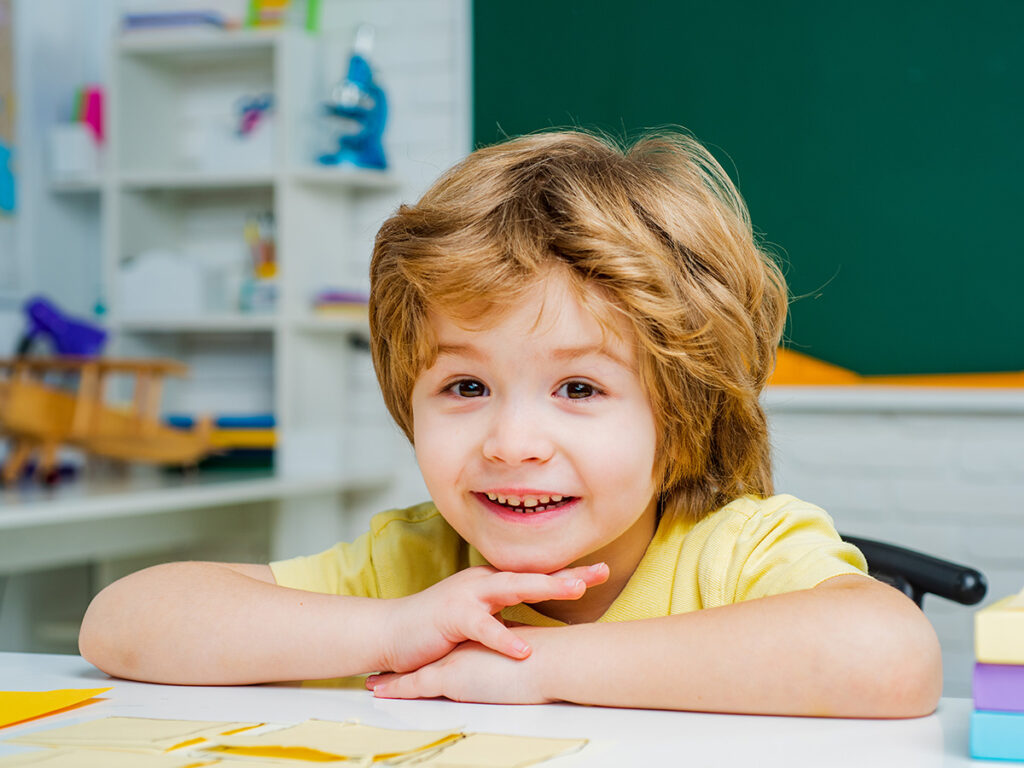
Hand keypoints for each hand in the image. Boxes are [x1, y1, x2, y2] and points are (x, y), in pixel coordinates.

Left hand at [367, 628, 551, 703]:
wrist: (554, 660)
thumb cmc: (552, 658)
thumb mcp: (532, 651)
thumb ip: (523, 647)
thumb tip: (530, 654)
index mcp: (484, 635)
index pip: (456, 642)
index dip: (438, 648)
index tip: (422, 651)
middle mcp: (466, 644)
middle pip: (432, 653)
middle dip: (409, 659)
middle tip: (386, 669)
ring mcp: (457, 659)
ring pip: (418, 669)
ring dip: (395, 677)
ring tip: (373, 683)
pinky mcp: (452, 677)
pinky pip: (416, 685)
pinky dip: (397, 688)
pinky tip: (378, 691)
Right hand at [380, 564, 607, 673]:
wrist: (390, 632)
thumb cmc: (435, 629)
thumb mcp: (477, 620)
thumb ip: (503, 618)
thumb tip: (533, 628)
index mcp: (490, 584)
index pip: (535, 576)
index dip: (567, 573)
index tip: (602, 571)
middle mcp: (482, 583)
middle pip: (531, 574)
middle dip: (567, 573)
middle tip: (601, 572)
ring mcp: (467, 596)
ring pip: (511, 587)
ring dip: (544, 587)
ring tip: (574, 590)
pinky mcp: (452, 617)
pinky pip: (482, 627)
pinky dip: (503, 637)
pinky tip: (522, 649)